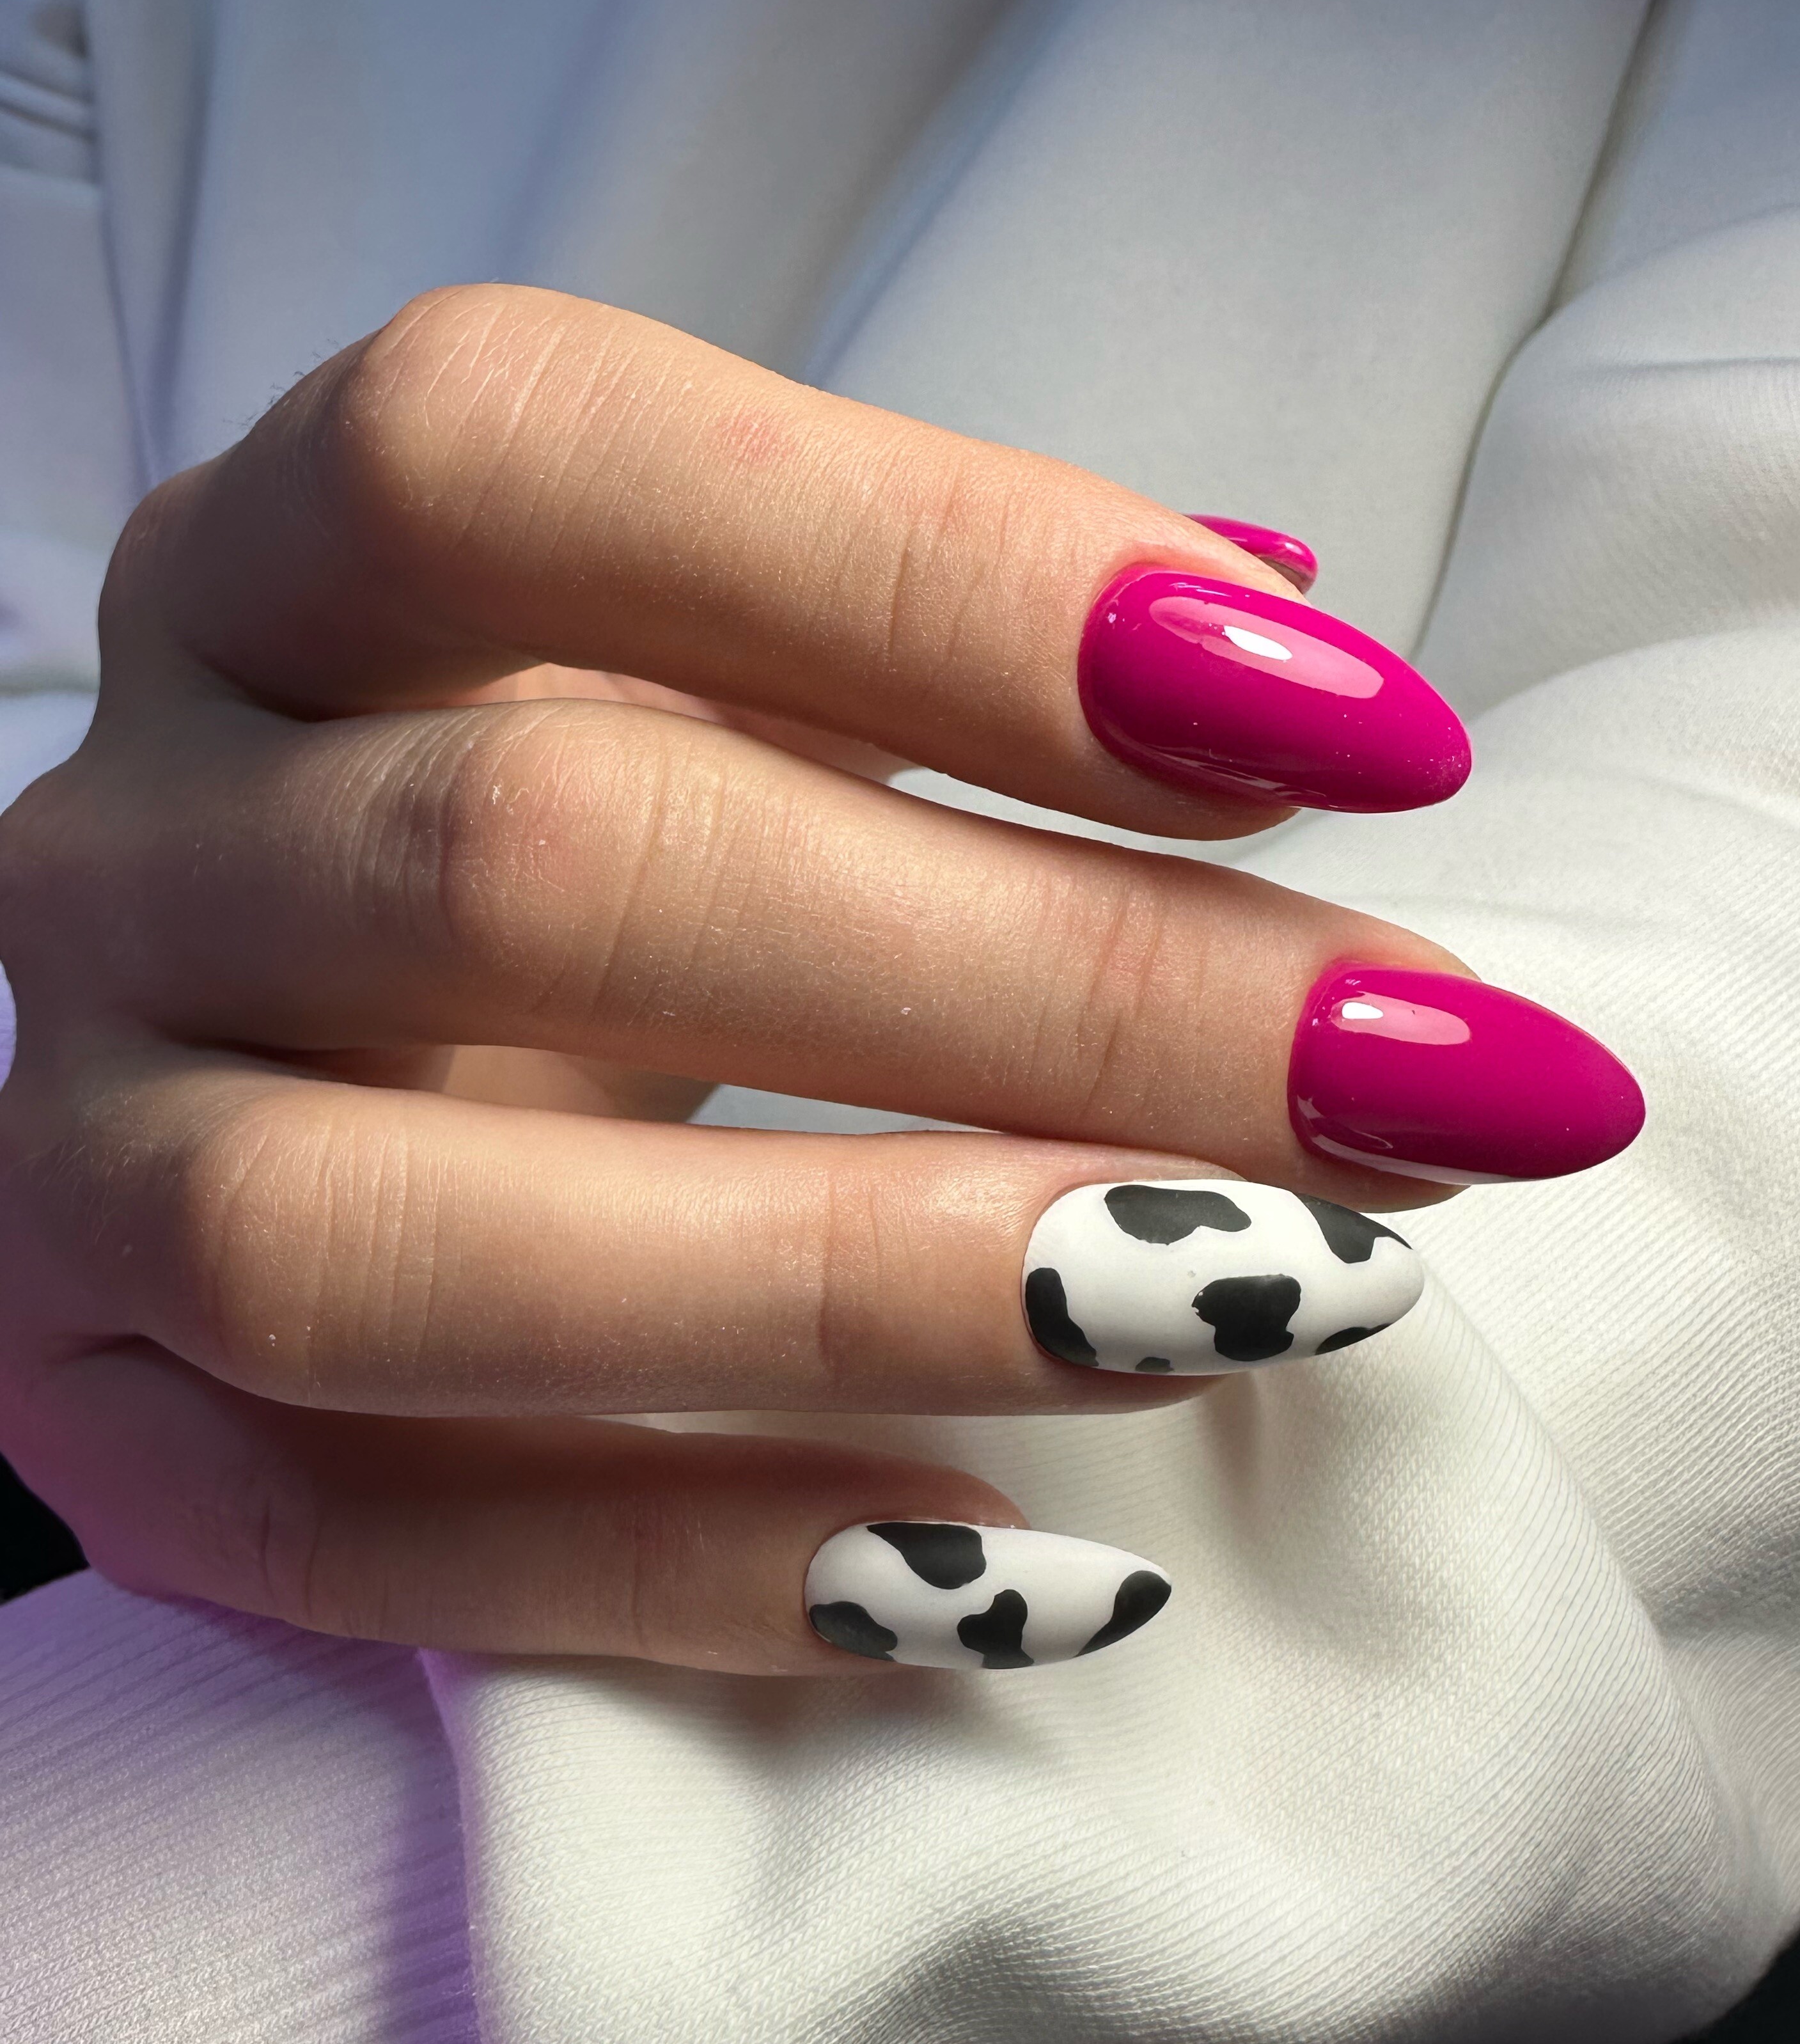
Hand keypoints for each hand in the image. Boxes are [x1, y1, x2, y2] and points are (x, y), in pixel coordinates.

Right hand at [0, 288, 1637, 1672]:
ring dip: (862, 1282)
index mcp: (276, 565)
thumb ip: (938, 637)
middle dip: (1037, 984)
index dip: (953, 577)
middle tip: (1420, 1083)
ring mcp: (68, 1149)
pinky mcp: (94, 1426)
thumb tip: (1284, 602)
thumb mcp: (715, 677)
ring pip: (374, 1240)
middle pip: (532, 871)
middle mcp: (131, 838)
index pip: (528, 459)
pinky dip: (695, 1572)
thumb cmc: (574, 838)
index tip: (1367, 733)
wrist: (293, 1066)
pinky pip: (339, 1538)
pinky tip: (1021, 1584)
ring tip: (1250, 1300)